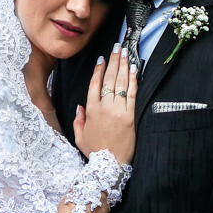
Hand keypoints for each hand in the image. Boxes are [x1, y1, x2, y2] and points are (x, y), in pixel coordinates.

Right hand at [73, 43, 136, 165]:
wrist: (109, 165)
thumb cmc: (94, 151)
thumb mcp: (79, 136)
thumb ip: (78, 119)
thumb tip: (80, 106)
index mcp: (90, 110)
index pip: (94, 84)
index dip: (99, 70)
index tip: (102, 58)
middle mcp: (103, 107)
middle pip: (109, 79)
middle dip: (113, 61)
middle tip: (116, 47)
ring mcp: (117, 111)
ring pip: (120, 83)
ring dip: (123, 65)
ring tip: (125, 52)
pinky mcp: (130, 116)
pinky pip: (132, 94)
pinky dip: (133, 80)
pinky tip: (134, 68)